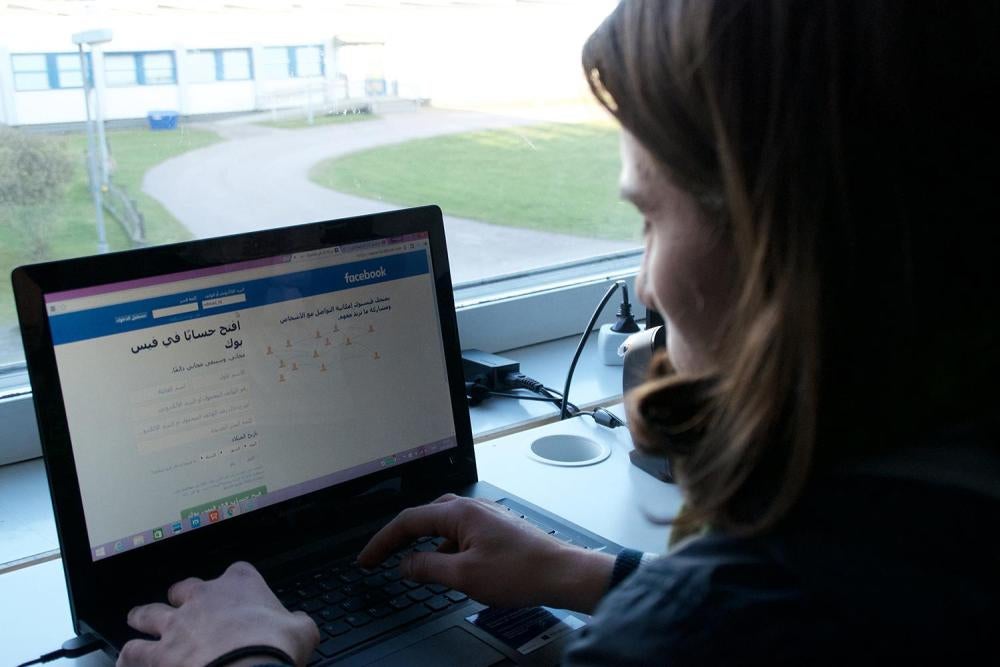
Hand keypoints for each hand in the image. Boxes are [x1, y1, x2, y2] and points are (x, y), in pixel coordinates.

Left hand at [117, 561, 319, 666]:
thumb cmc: (275, 647)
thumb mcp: (303, 630)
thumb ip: (297, 623)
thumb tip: (301, 626)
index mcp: (240, 585)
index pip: (237, 572)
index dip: (236, 583)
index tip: (238, 594)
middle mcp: (204, 598)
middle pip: (182, 588)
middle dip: (178, 597)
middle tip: (177, 606)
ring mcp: (177, 625)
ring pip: (147, 615)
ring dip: (142, 620)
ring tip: (137, 624)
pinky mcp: (159, 654)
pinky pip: (133, 653)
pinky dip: (129, 658)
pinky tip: (127, 661)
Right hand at [358, 494, 613, 612]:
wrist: (562, 573)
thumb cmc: (521, 571)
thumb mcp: (463, 575)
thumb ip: (427, 568)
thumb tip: (405, 565)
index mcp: (459, 512)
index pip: (408, 521)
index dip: (382, 541)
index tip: (366, 559)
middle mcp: (471, 508)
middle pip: (424, 518)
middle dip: (400, 539)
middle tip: (381, 559)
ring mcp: (485, 517)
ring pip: (443, 527)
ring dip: (424, 545)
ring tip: (413, 568)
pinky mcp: (496, 529)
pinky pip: (461, 534)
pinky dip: (446, 549)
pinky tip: (449, 569)